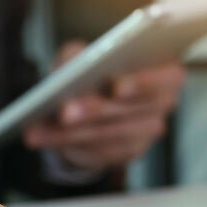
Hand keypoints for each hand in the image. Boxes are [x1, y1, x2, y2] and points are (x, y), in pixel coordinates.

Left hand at [23, 40, 185, 172]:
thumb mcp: (84, 54)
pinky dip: (64, 143)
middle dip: (96, 111)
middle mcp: (162, 104)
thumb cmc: (94, 70)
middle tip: (66, 111)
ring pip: (109, 134)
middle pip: (132, 111)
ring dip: (72, 132)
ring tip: (39, 128)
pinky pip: (97, 151)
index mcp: (165, 72)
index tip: (117, 86)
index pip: (168, 78)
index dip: (143, 83)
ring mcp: (147, 133)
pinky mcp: (128, 153)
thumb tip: (74, 64)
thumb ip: (81, 53)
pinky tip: (41, 137)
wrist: (92, 103)